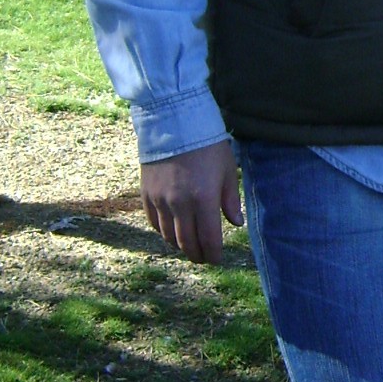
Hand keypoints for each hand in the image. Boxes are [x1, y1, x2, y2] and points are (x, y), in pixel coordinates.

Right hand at [140, 139, 242, 263]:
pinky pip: (153, 222)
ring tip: (189, 246)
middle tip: (203, 258)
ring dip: (180, 246)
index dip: (213, 254)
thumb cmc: (207, 145)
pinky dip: (163, 232)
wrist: (173, 122)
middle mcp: (180, 204)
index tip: (217, 259)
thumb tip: (236, 224)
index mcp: (204, 199)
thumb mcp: (227, 170)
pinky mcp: (146, 194)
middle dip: (197, 255)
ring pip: (168, 236)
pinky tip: (171, 231)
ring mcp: (160, 200)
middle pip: (187, 243)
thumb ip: (230, 200)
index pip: (209, 240)